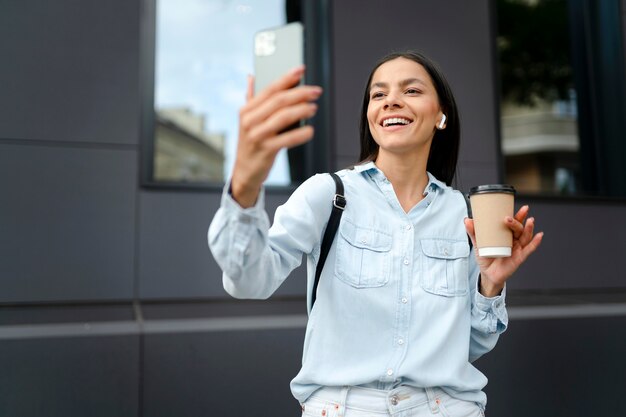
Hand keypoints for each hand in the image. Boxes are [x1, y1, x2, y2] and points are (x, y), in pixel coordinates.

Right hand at [231, 66, 322, 206]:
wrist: (245, 172)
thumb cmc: (251, 144)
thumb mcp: (247, 121)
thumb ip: (251, 98)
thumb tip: (251, 77)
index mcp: (246, 110)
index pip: (269, 89)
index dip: (286, 78)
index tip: (301, 70)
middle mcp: (249, 121)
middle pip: (279, 101)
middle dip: (300, 93)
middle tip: (315, 91)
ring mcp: (257, 136)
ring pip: (284, 117)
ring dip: (302, 110)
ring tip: (313, 108)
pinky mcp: (266, 150)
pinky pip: (287, 139)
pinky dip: (301, 134)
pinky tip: (310, 130)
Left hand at [464, 205, 543, 296]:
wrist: (487, 274)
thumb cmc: (486, 257)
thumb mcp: (478, 243)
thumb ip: (473, 232)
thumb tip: (467, 220)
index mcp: (506, 235)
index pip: (514, 223)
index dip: (518, 215)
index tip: (521, 208)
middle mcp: (514, 240)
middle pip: (519, 228)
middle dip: (519, 221)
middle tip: (511, 218)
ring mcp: (518, 248)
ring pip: (525, 237)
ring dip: (529, 228)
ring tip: (530, 221)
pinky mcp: (519, 258)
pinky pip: (529, 249)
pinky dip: (535, 243)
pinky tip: (539, 235)